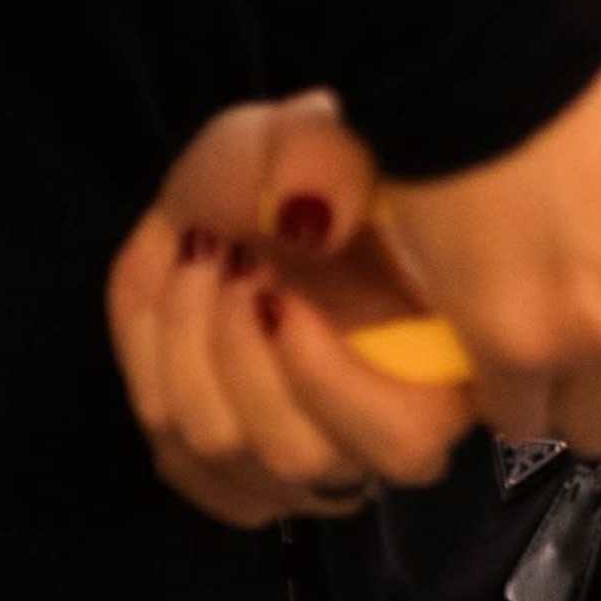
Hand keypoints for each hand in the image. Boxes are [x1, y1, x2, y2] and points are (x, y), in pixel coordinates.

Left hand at [108, 91, 472, 531]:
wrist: (258, 179)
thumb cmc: (311, 165)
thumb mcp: (324, 138)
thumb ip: (330, 168)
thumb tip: (301, 221)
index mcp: (443, 367)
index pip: (405, 439)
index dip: (333, 383)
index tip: (283, 299)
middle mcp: (375, 437)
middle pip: (297, 455)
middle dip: (241, 348)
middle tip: (231, 256)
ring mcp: (294, 459)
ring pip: (220, 449)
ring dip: (189, 342)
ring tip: (200, 257)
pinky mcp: (227, 462)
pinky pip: (176, 456)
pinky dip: (157, 371)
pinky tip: (176, 305)